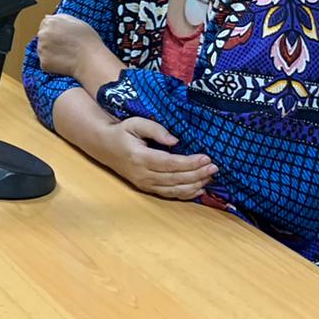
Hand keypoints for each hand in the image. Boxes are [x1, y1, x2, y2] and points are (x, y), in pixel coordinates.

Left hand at [36, 13, 118, 88]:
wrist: (91, 59)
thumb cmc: (87, 41)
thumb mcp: (76, 22)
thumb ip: (60, 18)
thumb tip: (47, 17)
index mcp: (50, 22)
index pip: (45, 25)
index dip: (55, 32)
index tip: (63, 38)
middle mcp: (43, 34)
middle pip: (43, 38)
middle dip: (51, 42)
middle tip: (66, 47)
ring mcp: (41, 48)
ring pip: (44, 51)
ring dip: (51, 53)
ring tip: (67, 55)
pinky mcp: (43, 62)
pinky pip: (46, 63)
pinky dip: (53, 65)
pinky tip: (65, 63)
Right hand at [98, 117, 216, 200]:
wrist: (103, 146)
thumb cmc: (121, 133)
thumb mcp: (135, 123)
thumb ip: (155, 129)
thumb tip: (175, 141)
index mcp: (139, 157)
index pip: (169, 163)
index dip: (189, 163)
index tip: (206, 158)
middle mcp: (142, 174)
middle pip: (175, 178)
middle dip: (197, 174)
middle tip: (214, 167)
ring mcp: (144, 184)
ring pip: (174, 189)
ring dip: (195, 184)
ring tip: (210, 176)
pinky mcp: (147, 188)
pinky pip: (169, 194)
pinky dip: (186, 193)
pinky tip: (199, 188)